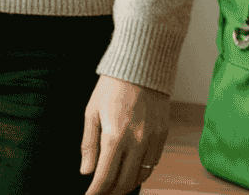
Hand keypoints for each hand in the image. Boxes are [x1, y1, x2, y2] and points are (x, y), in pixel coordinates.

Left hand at [80, 74, 169, 194]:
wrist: (141, 66)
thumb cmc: (111, 87)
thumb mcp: (92, 113)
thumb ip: (88, 145)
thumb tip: (86, 172)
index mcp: (114, 136)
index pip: (104, 177)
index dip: (96, 193)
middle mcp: (135, 141)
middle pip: (124, 182)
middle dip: (111, 192)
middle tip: (102, 193)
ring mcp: (152, 139)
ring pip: (141, 176)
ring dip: (127, 185)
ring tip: (116, 185)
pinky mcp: (163, 134)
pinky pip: (153, 163)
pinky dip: (142, 171)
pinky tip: (132, 170)